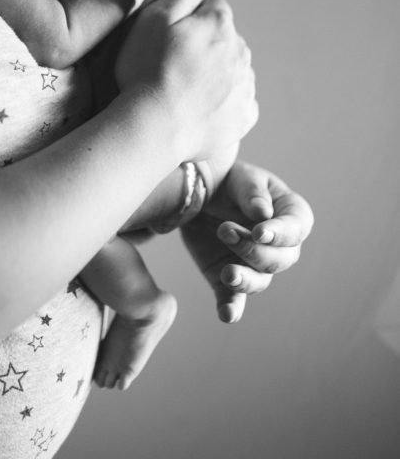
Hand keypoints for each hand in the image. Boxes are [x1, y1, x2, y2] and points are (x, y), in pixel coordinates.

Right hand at [114, 0, 258, 160]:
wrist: (155, 127)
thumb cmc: (147, 70)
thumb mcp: (154, 19)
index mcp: (219, 23)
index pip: (212, 6)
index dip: (189, 18)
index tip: (169, 35)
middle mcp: (240, 51)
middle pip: (225, 38)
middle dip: (206, 44)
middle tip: (172, 63)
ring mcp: (246, 86)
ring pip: (233, 68)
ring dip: (217, 72)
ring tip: (183, 88)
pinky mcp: (245, 116)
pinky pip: (239, 102)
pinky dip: (225, 102)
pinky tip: (201, 108)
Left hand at [181, 159, 313, 322]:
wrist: (197, 192)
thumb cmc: (229, 180)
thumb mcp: (241, 177)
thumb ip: (253, 193)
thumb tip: (264, 214)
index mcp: (290, 215)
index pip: (295, 229)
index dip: (280, 233)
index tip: (259, 232)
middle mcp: (279, 246)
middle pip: (279, 260)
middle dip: (254, 250)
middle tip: (224, 230)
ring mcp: (254, 265)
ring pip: (259, 281)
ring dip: (245, 280)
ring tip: (227, 273)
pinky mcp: (229, 279)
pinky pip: (233, 299)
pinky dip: (231, 308)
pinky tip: (226, 315)